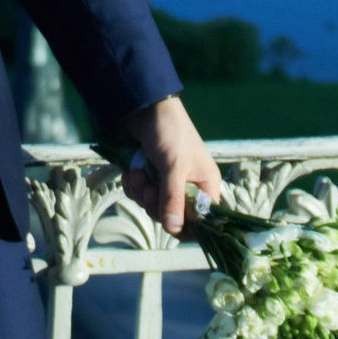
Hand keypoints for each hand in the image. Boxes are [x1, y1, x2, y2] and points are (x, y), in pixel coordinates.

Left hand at [123, 95, 222, 238]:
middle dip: (155, 204)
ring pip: (153, 207)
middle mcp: (189, 188)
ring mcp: (168, 184)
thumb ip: (173, 199)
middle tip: (149, 187)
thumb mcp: (173, 166)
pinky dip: (133, 186)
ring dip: (141, 193)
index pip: (203, 221)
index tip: (168, 220)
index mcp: (205, 186)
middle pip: (173, 218)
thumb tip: (173, 230)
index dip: (186, 226)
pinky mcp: (151, 178)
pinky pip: (140, 196)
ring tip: (138, 174)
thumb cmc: (170, 132)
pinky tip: (132, 172)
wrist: (145, 108)